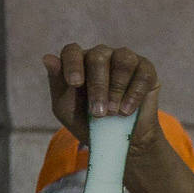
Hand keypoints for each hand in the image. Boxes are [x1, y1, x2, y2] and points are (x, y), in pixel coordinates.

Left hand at [45, 43, 162, 153]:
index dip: (73, 64)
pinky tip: (128, 110)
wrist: (117, 142)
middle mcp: (101, 56)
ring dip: (117, 89)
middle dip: (98, 86)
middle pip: (98, 56)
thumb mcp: (66, 108)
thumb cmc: (87, 123)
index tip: (75, 84)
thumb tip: (47, 58)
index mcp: (79, 62)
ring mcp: (124, 59)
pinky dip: (135, 93)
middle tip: (98, 113)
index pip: (72, 51)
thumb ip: (57, 83)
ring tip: (114, 113)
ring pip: (122, 60)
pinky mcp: (146, 70)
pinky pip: (142, 72)